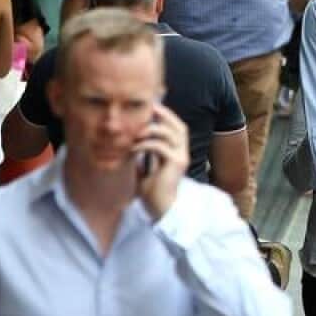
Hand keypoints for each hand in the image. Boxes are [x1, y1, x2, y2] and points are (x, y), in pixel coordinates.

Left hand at [136, 103, 189, 219]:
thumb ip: (146, 151)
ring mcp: (181, 157)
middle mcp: (183, 152)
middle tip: (148, 109)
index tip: (150, 108)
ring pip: (171, 133)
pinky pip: (161, 146)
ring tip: (135, 133)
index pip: (177, 127)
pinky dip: (145, 144)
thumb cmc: (152, 189)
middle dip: (164, 116)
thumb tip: (132, 137)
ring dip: (151, 129)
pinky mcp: (175, 163)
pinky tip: (133, 148)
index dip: (166, 116)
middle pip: (179, 126)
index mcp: (178, 151)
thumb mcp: (147, 164)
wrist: (160, 207)